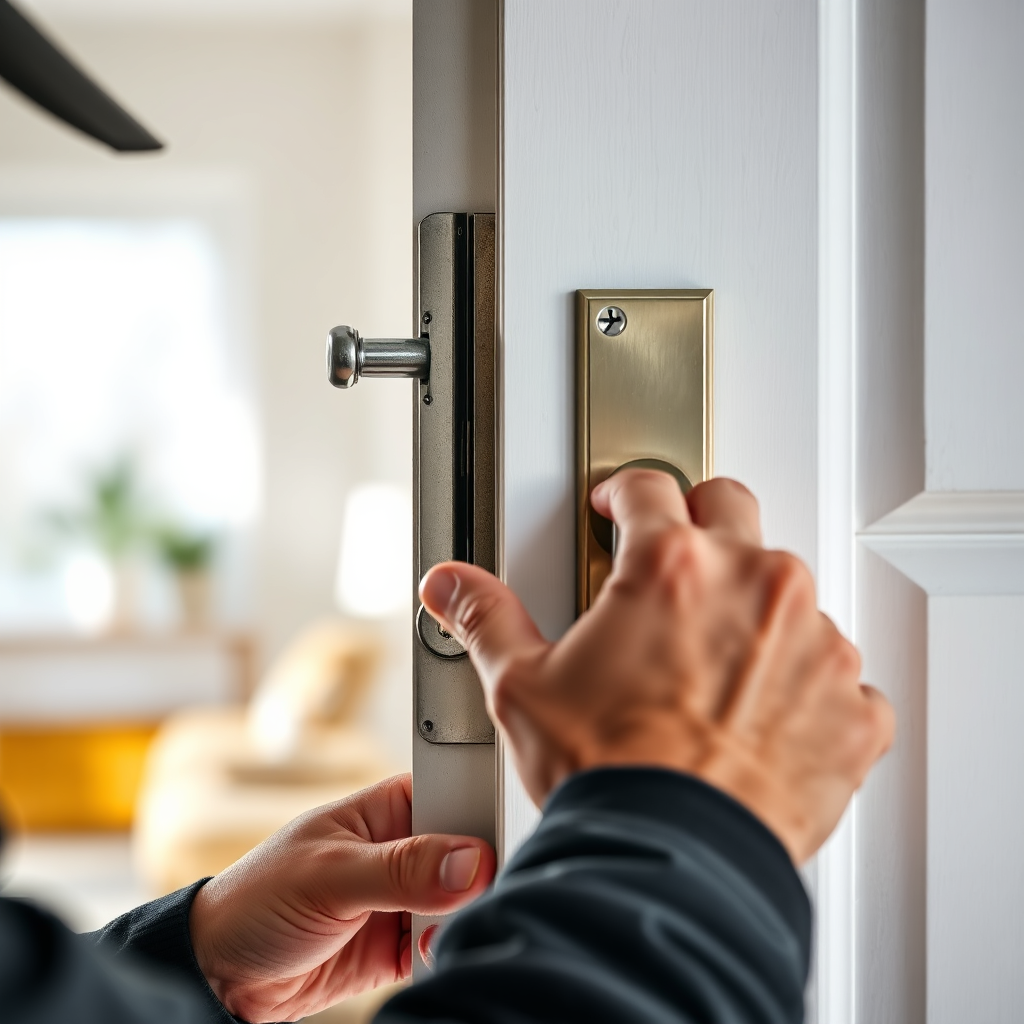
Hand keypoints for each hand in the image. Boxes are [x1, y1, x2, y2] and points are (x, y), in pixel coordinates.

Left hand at [189, 774, 494, 1021]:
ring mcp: (403, 898)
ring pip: (460, 902)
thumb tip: (469, 860)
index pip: (452, 793)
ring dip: (459, 918)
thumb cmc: (256, 899)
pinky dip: (443, 952)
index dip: (475, 813)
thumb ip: (401, 867)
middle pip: (466, 852)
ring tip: (436, 930)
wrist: (220, 975)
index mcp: (387, 808)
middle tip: (467, 895)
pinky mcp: (399, 946)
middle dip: (473, 876)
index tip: (489, 842)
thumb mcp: (329, 875)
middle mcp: (401, 849)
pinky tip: (426, 955)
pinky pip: (442, 944)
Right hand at [419, 471, 894, 863]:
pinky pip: (839, 671)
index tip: (618, 506)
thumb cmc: (610, 778)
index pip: (648, 488)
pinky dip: (806, 683)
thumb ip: (487, 620)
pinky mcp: (853, 706)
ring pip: (790, 589)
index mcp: (671, 567)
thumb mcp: (524, 688)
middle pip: (732, 506)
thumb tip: (452, 586)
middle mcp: (754, 586)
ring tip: (712, 664)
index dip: (623, 492)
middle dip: (699, 521)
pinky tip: (764, 715)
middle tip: (673, 566)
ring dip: (755, 609)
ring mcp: (814, 642)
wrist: (676, 864)